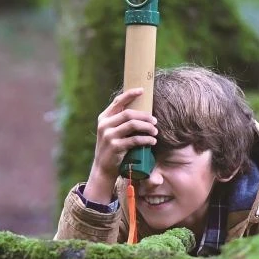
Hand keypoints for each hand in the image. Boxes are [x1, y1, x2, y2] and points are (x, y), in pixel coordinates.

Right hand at [84, 88, 156, 203]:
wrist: (103, 168)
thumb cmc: (111, 147)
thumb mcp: (111, 131)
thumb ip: (119, 121)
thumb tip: (140, 110)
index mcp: (104, 118)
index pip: (118, 101)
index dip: (130, 94)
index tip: (142, 90)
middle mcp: (105, 125)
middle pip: (129, 113)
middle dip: (145, 116)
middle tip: (155, 120)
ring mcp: (109, 135)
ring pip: (133, 125)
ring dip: (147, 127)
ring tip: (155, 131)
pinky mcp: (115, 147)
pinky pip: (135, 139)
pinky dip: (146, 140)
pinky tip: (152, 142)